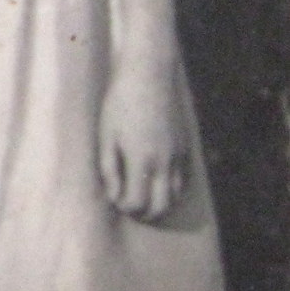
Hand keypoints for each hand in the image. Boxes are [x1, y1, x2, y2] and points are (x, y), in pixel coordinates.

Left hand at [98, 52, 190, 222]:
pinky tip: (159, 184)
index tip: (116, 201)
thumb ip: (109, 169)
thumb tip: (114, 196)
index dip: (125, 207)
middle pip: (161, 206)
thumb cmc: (120, 103)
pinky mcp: (185, 147)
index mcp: (142, 160)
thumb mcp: (106, 135)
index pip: (137, 203)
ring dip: (161, 204)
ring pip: (176, 196)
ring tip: (144, 200)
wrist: (148, 76)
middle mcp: (165, 162)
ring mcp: (178, 155)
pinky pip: (183, 179)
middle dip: (146, 214)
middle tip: (131, 210)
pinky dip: (173, 189)